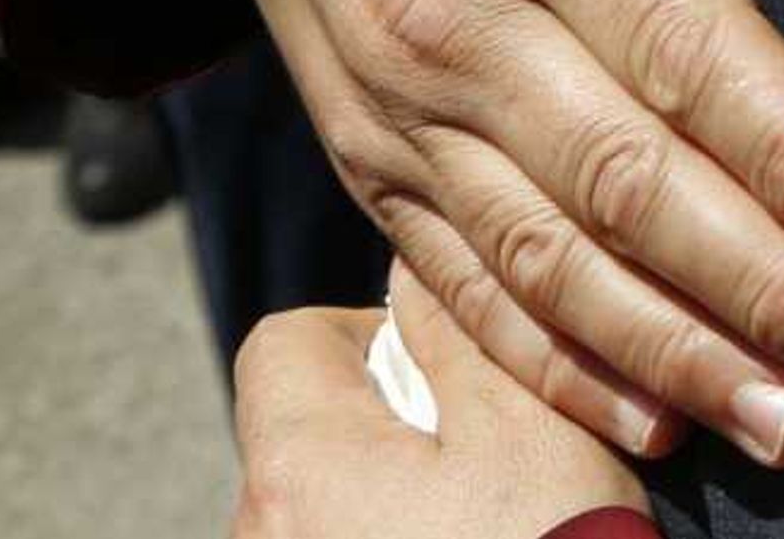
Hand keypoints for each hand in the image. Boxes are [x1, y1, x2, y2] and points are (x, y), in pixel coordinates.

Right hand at [170, 0, 783, 468]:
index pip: (682, 45)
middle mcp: (462, 27)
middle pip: (636, 185)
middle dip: (774, 290)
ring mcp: (408, 111)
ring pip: (559, 262)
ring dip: (689, 356)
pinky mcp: (373, 161)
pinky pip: (468, 287)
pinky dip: (561, 368)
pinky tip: (663, 425)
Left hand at [234, 265, 647, 538]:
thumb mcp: (527, 422)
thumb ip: (459, 332)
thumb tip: (415, 272)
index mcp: (296, 464)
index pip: (284, 343)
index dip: (367, 333)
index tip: (444, 372)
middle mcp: (256, 535)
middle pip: (303, 433)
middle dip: (385, 426)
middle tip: (479, 460)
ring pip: (320, 510)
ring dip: (384, 503)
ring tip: (476, 530)